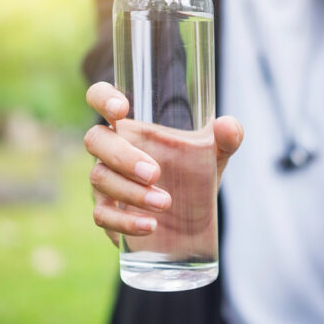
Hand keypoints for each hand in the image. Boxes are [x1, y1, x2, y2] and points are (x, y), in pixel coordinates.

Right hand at [84, 82, 242, 247]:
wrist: (191, 218)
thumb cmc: (194, 174)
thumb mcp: (216, 154)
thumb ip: (227, 137)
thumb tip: (227, 127)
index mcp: (131, 126)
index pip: (100, 98)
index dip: (102, 98)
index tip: (121, 109)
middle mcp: (111, 149)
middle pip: (96, 140)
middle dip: (123, 156)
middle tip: (155, 173)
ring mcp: (105, 180)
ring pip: (100, 179)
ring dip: (131, 192)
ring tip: (165, 203)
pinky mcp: (107, 212)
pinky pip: (102, 215)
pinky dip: (125, 222)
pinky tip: (150, 226)